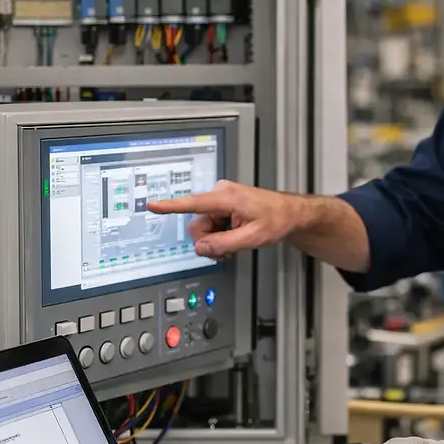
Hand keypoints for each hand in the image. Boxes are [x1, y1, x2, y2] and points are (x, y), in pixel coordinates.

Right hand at [147, 180, 303, 258]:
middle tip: (228, 249)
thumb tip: (201, 247)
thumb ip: (224, 244)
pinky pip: (211, 224)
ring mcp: (221, 199)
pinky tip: (233, 236)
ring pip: (204, 227)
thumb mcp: (252, 238)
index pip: (193, 203)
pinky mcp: (222, 205)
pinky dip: (219, 235)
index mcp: (226, 197)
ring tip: (235, 242)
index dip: (170, 206)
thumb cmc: (277, 219)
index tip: (152, 205)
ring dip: (215, 239)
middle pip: (198, 224)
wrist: (290, 213)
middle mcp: (220, 194)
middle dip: (209, 240)